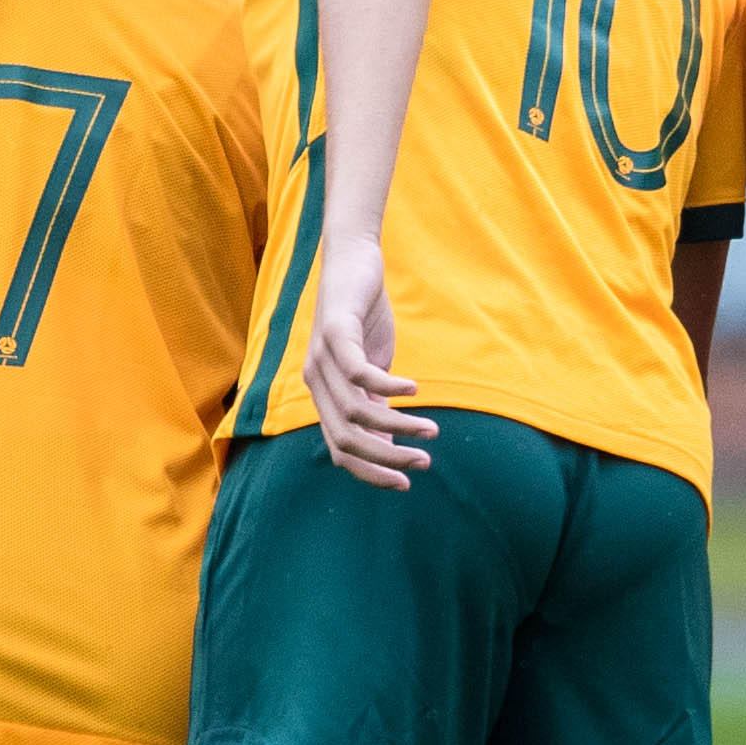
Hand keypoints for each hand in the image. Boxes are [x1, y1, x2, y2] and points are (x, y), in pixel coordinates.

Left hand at [305, 234, 432, 486]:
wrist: (354, 260)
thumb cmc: (365, 316)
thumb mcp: (373, 367)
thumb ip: (375, 403)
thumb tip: (390, 447)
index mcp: (324, 394)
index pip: (340, 450)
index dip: (371, 472)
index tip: (405, 483)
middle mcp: (315, 380)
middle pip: (345, 438)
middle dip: (386, 458)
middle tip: (424, 462)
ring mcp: (321, 356)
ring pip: (354, 411)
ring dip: (397, 426)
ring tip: (430, 430)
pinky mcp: (335, 330)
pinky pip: (359, 373)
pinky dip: (388, 387)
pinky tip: (413, 389)